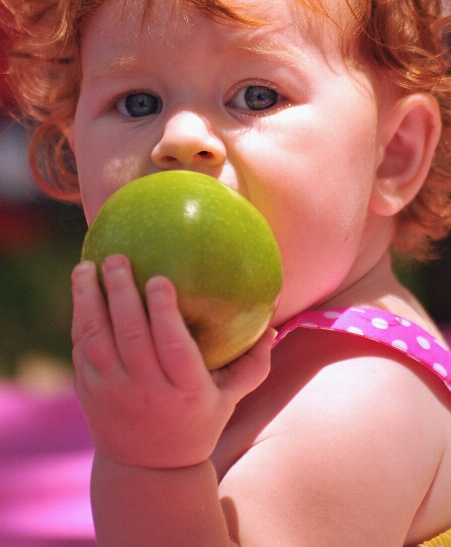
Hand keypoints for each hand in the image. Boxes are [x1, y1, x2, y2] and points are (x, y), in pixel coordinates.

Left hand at [71, 255, 274, 468]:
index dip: (164, 312)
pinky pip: (82, 348)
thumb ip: (252, 364)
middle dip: (121, 293)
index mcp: (185, 391)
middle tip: (117, 259)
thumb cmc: (197, 422)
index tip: (159, 278)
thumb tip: (274, 325)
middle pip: (130, 336)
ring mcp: (113, 392)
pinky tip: (82, 289)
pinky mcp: (89, 391)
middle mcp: (146, 390)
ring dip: (88, 300)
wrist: (148, 469)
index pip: (172, 347)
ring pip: (96, 339)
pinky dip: (80, 318)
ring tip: (86, 266)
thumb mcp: (230, 399)